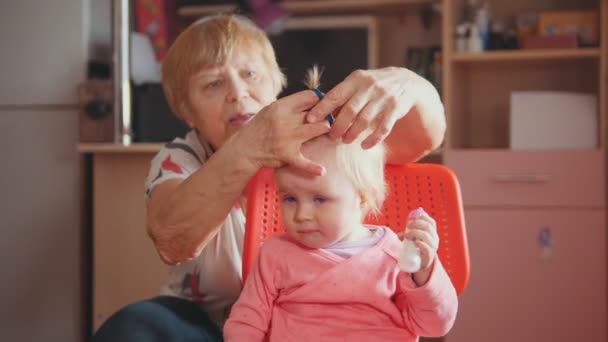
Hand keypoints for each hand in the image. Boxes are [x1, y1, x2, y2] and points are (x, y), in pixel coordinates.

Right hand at [238, 90, 330, 175]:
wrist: (244, 149)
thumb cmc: (259, 129)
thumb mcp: (270, 111)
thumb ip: (289, 106)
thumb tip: (311, 100)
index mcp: (281, 106)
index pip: (310, 96)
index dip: (319, 100)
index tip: (323, 105)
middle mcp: (286, 119)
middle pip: (317, 111)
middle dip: (326, 114)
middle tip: (330, 118)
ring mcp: (288, 137)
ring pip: (318, 128)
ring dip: (326, 129)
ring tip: (329, 132)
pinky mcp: (287, 154)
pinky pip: (304, 162)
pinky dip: (313, 168)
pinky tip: (322, 170)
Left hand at [306, 67, 423, 148]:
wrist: (406, 81)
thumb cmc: (373, 85)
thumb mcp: (358, 83)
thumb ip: (342, 94)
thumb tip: (319, 111)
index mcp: (356, 79)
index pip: (335, 95)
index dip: (322, 108)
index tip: (310, 119)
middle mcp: (370, 86)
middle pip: (349, 110)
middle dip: (338, 126)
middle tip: (332, 136)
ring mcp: (384, 98)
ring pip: (364, 120)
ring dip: (353, 133)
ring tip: (346, 140)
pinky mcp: (395, 109)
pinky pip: (383, 128)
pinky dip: (373, 139)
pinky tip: (364, 145)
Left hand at [404, 211, 438, 284]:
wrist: (421, 265)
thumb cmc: (417, 249)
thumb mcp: (414, 240)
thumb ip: (408, 235)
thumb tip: (399, 235)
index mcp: (432, 233)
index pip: (431, 222)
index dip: (422, 218)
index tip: (411, 220)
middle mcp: (434, 239)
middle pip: (427, 227)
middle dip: (416, 224)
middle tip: (407, 227)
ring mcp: (433, 248)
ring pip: (426, 236)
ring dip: (415, 233)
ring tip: (407, 236)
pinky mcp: (429, 257)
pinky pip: (427, 249)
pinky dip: (421, 244)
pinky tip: (416, 242)